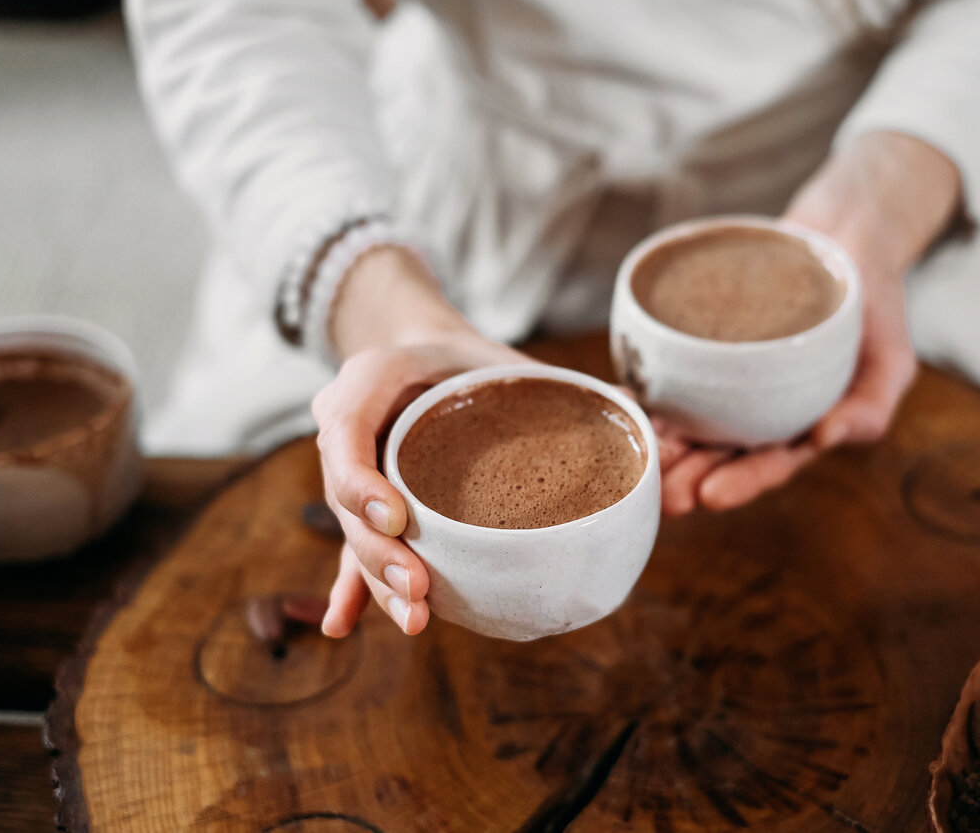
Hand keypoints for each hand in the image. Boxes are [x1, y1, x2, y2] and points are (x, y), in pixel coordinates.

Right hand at [315, 245, 528, 636]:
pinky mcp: (367, 507)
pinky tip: (344, 626)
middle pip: (346, 500)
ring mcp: (355, 472)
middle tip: (419, 587)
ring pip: (355, 533)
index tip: (397, 519)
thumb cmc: (466, 355)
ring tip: (414, 618)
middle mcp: (350, 429)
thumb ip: (548, 382)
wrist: (425, 354)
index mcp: (371, 379)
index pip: (346, 432)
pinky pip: (356, 549)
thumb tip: (636, 414)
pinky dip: (352, 589)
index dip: (362, 482)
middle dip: (380, 552)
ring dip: (378, 582)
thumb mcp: (497, 353)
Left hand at [660, 131, 961, 514]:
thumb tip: (826, 439)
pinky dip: (646, 390)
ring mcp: (725, 381)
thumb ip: (869, 407)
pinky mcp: (700, 346)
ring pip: (686, 421)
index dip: (741, 482)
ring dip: (660, 443)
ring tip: (636, 458)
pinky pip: (669, 373)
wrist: (843, 240)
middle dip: (688, 478)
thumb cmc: (874, 309)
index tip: (711, 496)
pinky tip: (624, 400)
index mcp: (799, 429)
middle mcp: (756, 413)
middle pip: (718, 454)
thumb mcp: (891, 361)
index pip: (769, 465)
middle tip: (664, 496)